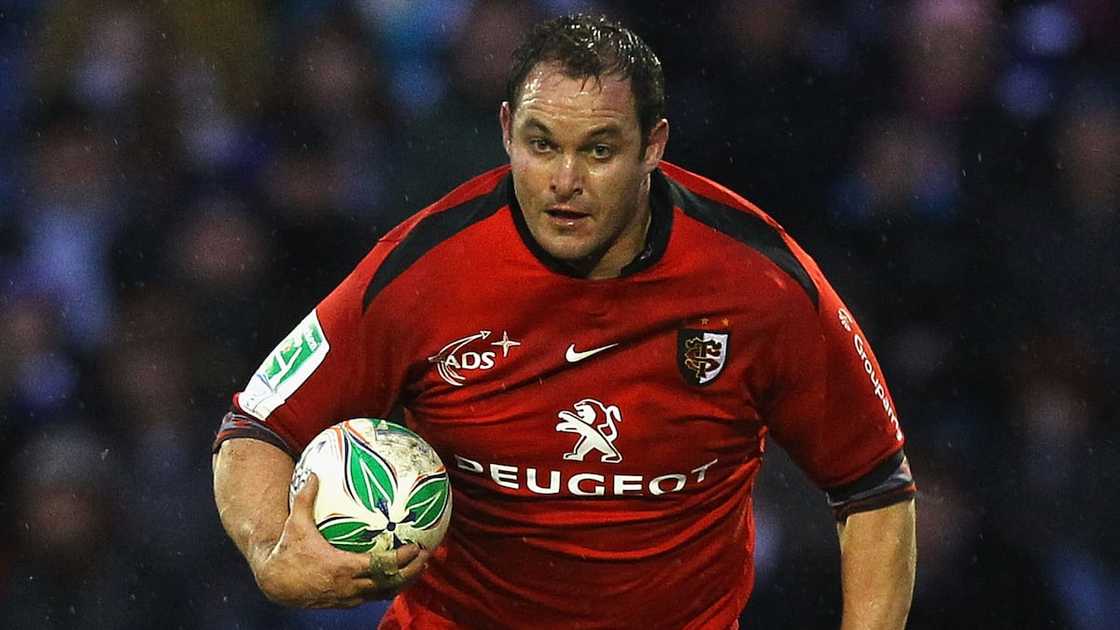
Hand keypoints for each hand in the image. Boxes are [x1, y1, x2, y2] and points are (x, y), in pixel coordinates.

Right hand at [253, 473, 430, 607]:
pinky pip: (373, 596)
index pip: (380, 565)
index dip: (401, 559)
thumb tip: (314, 474)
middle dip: (411, 571)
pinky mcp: (345, 602)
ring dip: (403, 581)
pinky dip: (388, 587)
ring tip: (419, 567)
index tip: (416, 547)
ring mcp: (348, 597)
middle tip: (426, 556)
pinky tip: (396, 575)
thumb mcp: (296, 524)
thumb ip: (306, 499)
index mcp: (342, 567)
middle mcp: (349, 586)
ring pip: (383, 593)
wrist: (275, 584)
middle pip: (389, 583)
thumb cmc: (287, 552)